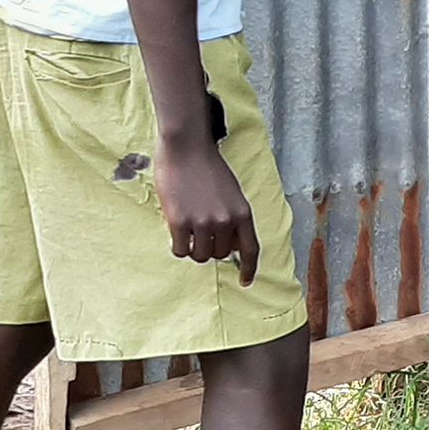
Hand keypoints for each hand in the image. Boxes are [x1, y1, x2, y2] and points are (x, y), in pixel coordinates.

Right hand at [155, 135, 260, 285]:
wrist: (186, 147)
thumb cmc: (208, 168)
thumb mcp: (231, 193)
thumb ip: (233, 218)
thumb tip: (232, 247)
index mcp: (243, 212)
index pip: (251, 249)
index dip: (249, 268)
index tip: (246, 282)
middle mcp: (226, 221)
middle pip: (221, 255)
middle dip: (212, 249)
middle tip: (201, 233)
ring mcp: (203, 223)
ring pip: (200, 255)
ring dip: (194, 248)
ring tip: (188, 230)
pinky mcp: (180, 222)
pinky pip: (181, 250)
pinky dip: (179, 246)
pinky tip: (177, 231)